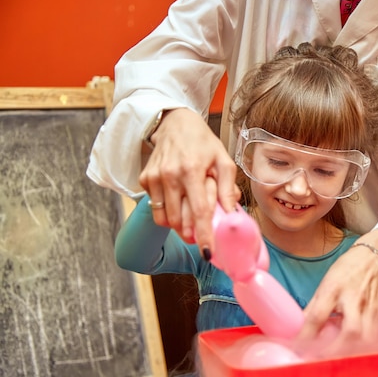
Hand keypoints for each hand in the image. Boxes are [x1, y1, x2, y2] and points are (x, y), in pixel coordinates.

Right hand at [139, 108, 240, 253]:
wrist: (175, 124)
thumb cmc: (203, 143)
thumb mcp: (224, 160)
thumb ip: (227, 188)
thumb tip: (232, 214)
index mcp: (193, 170)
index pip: (199, 210)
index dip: (204, 234)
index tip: (208, 253)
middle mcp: (170, 175)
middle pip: (179, 220)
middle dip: (191, 234)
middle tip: (201, 236)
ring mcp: (154, 178)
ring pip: (164, 218)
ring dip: (178, 227)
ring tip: (190, 222)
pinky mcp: (145, 179)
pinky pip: (156, 208)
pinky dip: (168, 213)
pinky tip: (178, 203)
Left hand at [299, 229, 377, 345]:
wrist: (377, 257)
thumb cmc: (348, 269)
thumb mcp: (326, 282)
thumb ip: (314, 306)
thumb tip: (298, 327)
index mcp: (334, 288)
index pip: (318, 316)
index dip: (306, 335)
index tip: (296, 347)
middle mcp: (354, 299)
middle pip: (350, 331)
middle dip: (334, 349)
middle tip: (319, 358)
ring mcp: (370, 308)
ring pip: (366, 338)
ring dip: (350, 351)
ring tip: (335, 356)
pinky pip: (373, 336)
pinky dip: (361, 346)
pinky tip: (351, 348)